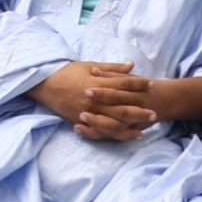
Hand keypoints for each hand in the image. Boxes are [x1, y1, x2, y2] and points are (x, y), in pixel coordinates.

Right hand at [27, 61, 155, 140]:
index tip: (152, 83)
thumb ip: (111, 68)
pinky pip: (102, 132)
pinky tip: (128, 135)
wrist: (45, 84)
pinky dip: (116, 134)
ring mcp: (88, 113)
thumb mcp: (89, 66)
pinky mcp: (82, 122)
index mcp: (97, 83)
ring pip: (114, 123)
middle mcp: (94, 100)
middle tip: (155, 112)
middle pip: (121, 107)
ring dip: (131, 126)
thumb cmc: (68, 72)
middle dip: (140, 110)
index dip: (138, 84)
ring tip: (146, 128)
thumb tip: (131, 65)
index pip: (122, 84)